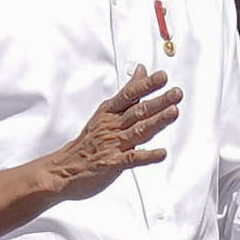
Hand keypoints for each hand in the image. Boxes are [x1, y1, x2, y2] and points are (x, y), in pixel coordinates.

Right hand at [30, 69, 180, 204]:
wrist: (63, 170)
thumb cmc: (88, 142)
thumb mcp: (105, 112)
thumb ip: (128, 93)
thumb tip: (141, 70)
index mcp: (109, 113)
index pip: (129, 95)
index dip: (146, 85)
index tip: (162, 77)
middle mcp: (111, 126)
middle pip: (138, 111)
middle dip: (159, 101)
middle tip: (176, 93)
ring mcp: (112, 145)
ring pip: (138, 131)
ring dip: (157, 122)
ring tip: (173, 113)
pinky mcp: (112, 164)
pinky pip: (132, 159)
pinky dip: (147, 156)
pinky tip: (162, 153)